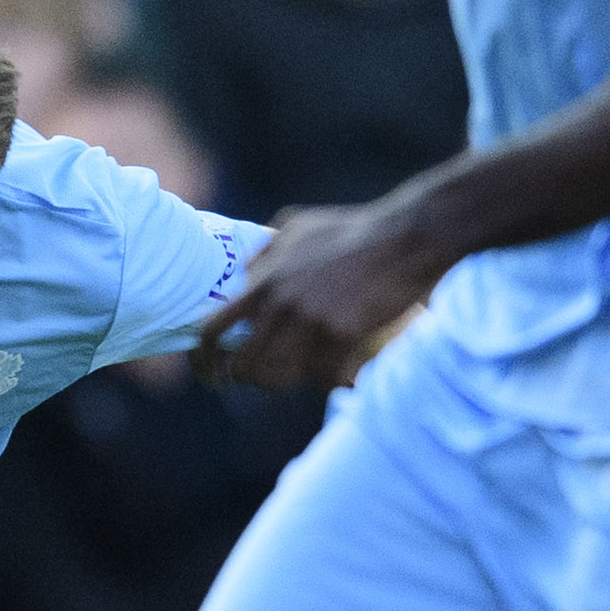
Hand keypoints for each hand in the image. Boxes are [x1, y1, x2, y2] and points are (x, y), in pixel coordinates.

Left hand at [197, 200, 451, 389]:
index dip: (204, 357)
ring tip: (292, 374)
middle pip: (244, 365)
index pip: (214, 327)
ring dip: (283, 382)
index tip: (208, 370)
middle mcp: (282, 305)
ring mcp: (312, 323)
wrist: (405, 238)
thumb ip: (265, 255)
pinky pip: (322, 377)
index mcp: (265, 280)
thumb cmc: (352, 230)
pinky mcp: (344, 338)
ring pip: (280, 377)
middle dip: (244, 378)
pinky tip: (336, 371)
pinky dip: (326, 380)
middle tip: (253, 379)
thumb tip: (243, 275)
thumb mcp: (298, 228)